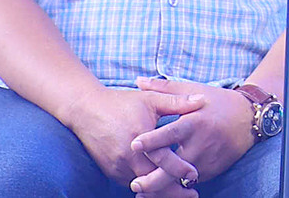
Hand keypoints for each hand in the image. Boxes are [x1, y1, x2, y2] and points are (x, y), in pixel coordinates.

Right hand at [64, 86, 203, 185]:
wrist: (86, 110)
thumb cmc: (121, 103)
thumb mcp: (150, 99)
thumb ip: (177, 102)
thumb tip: (202, 100)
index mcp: (139, 138)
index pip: (163, 160)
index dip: (180, 169)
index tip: (195, 175)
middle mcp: (127, 157)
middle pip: (152, 182)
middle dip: (173, 191)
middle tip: (193, 194)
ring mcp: (117, 167)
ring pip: (142, 187)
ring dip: (160, 192)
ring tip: (180, 194)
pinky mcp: (111, 172)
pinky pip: (131, 183)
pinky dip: (146, 188)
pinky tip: (161, 189)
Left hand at [128, 77, 255, 192]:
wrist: (249, 118)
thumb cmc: (218, 102)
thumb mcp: (194, 90)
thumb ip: (165, 88)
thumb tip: (138, 81)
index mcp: (195, 122)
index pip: (171, 133)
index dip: (153, 140)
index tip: (134, 145)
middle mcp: (201, 143)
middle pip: (175, 167)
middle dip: (154, 180)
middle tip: (135, 184)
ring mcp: (208, 159)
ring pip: (182, 180)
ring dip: (163, 188)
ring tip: (143, 192)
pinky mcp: (213, 170)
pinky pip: (191, 181)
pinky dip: (177, 186)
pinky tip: (163, 189)